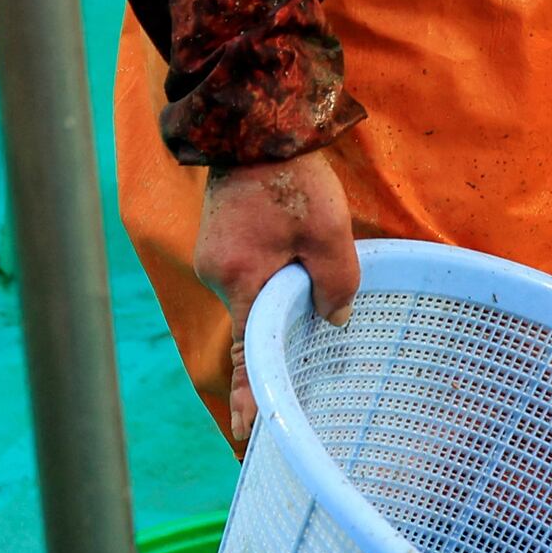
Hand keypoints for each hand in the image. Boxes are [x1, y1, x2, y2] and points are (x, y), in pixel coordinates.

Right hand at [195, 149, 359, 443]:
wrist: (255, 119)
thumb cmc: (293, 177)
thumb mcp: (329, 233)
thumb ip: (336, 284)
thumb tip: (335, 323)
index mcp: (240, 279)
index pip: (247, 353)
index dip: (250, 395)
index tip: (248, 433)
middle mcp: (218, 273)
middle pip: (256, 319)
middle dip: (284, 325)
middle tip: (313, 315)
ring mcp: (215, 254)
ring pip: (255, 292)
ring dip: (284, 288)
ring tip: (311, 249)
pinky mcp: (221, 237)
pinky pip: (249, 270)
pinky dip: (273, 270)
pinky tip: (295, 246)